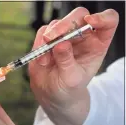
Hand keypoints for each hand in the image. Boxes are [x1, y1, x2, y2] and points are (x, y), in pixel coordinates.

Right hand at [29, 7, 118, 124]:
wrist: (51, 92)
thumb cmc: (68, 87)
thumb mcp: (71, 78)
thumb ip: (67, 61)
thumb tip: (60, 43)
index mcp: (96, 45)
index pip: (107, 22)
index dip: (102, 17)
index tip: (90, 21)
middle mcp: (81, 37)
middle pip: (78, 16)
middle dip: (64, 25)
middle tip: (51, 39)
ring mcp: (64, 36)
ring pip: (57, 23)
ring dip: (48, 39)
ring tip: (46, 60)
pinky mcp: (49, 38)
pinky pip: (42, 32)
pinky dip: (39, 44)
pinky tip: (42, 59)